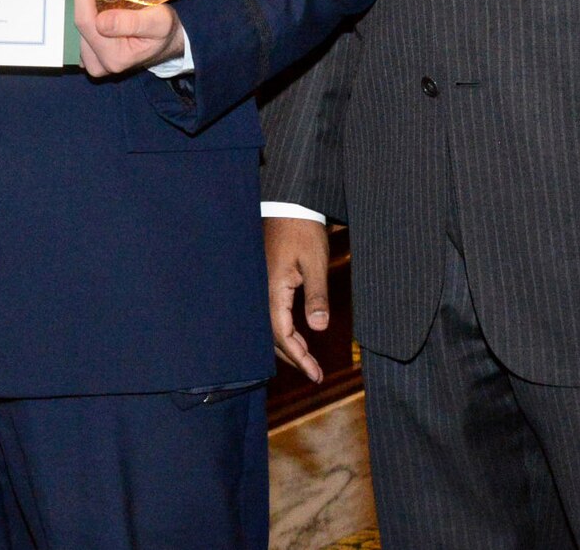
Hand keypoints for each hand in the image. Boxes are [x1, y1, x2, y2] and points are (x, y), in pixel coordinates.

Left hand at [73, 0, 186, 76]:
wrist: (165, 42)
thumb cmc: (164, 31)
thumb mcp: (159, 23)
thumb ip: (133, 23)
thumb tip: (101, 22)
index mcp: (114, 58)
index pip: (86, 21)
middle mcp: (97, 62)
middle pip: (80, 16)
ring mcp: (90, 57)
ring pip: (78, 15)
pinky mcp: (87, 49)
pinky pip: (80, 19)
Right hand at [264, 217, 330, 382]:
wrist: (288, 204)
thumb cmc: (303, 230)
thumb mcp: (315, 262)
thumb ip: (317, 296)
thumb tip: (318, 329)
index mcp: (273, 290)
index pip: (283, 335)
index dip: (299, 358)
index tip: (316, 375)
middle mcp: (262, 291)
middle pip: (272, 335)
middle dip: (293, 356)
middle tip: (314, 372)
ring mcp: (261, 286)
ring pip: (269, 325)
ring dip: (287, 344)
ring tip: (306, 358)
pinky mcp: (264, 280)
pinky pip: (270, 312)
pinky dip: (282, 328)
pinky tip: (295, 333)